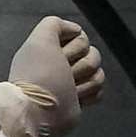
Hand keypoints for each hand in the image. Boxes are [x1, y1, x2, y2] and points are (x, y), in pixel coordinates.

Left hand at [0, 16, 105, 136]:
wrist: (39, 112)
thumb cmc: (39, 77)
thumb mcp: (39, 41)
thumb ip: (53, 25)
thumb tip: (73, 29)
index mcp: (50, 49)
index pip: (81, 37)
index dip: (75, 46)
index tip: (59, 55)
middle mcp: (61, 64)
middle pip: (93, 54)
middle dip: (81, 65)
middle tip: (64, 74)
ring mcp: (70, 82)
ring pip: (98, 72)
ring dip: (85, 82)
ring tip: (68, 89)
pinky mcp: (78, 98)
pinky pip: (99, 90)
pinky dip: (89, 94)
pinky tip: (75, 98)